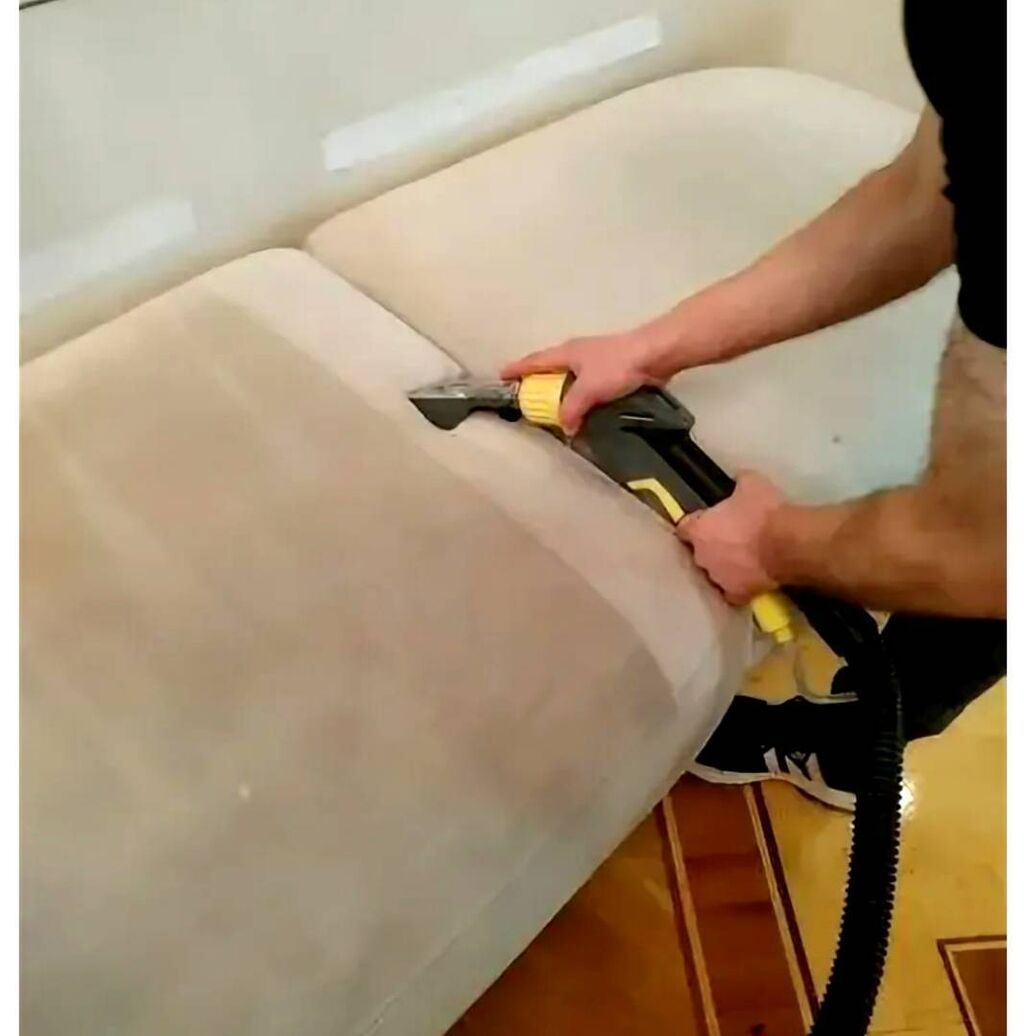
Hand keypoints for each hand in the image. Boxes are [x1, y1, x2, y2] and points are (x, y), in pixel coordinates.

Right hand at [500, 330, 664, 434]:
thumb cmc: (618, 366)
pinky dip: (580, 396)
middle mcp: (577, 353)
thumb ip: (572, 408)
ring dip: (560, 390)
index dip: (517, 369)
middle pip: (550, 367)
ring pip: (570, 376)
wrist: (656, 354)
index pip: (534, 360)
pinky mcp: (612, 370)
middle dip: (537, 380)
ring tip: (554, 409)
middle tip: (527, 398)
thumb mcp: (588, 389)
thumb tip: (565, 428)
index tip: (501, 376)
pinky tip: (583, 409)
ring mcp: (595, 360)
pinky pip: (587, 384)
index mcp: (566, 352)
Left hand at [675, 472, 785, 604]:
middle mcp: (702, 557)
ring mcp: (718, 578)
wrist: (787, 544)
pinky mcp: (737, 594)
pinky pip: (732, 592)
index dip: (694, 524)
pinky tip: (749, 581)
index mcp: (698, 531)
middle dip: (711, 545)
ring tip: (743, 559)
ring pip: (715, 572)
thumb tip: (736, 480)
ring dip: (724, 566)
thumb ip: (737, 483)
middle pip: (699, 551)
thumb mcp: (750, 483)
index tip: (704, 521)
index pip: (684, 528)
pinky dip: (738, 587)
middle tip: (730, 537)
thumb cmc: (764, 512)